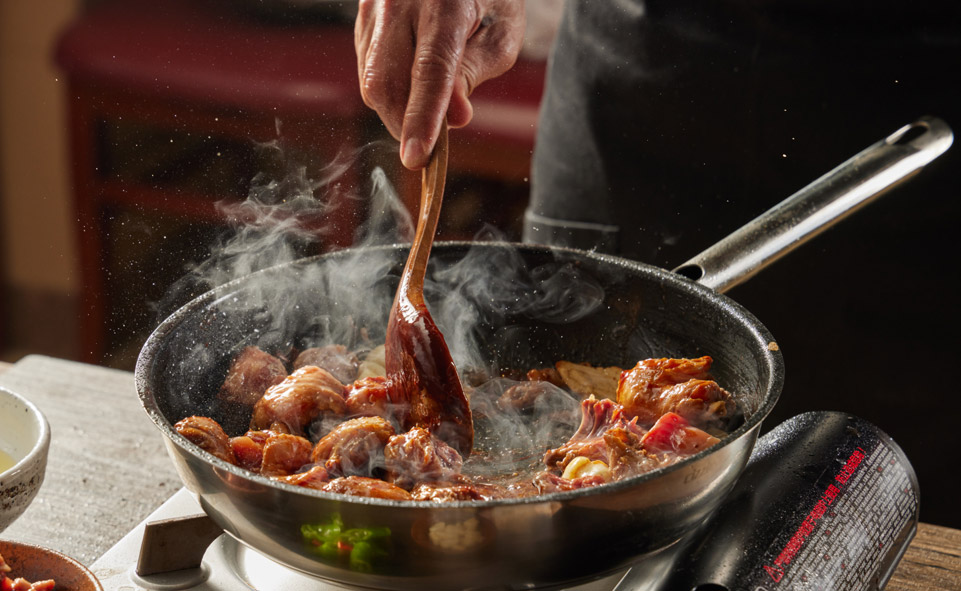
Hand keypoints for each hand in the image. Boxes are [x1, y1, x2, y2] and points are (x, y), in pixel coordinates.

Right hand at [355, 0, 525, 168]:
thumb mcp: (501, 32)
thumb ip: (474, 73)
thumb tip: (453, 120)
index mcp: (445, 2)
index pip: (430, 70)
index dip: (423, 117)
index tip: (417, 157)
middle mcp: (399, 1)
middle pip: (387, 81)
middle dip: (406, 124)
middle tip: (431, 144)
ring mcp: (374, 6)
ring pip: (372, 80)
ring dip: (398, 109)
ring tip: (428, 107)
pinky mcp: (363, 14)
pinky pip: (368, 67)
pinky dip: (390, 89)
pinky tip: (412, 84)